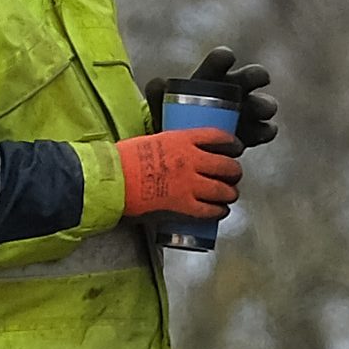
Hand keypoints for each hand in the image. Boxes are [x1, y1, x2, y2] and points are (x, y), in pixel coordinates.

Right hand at [114, 126, 241, 222]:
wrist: (113, 179)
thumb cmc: (125, 159)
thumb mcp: (153, 141)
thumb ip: (171, 145)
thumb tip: (177, 151)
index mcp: (183, 140)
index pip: (218, 137)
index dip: (232, 143)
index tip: (236, 147)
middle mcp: (190, 160)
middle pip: (226, 165)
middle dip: (234, 171)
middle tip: (234, 174)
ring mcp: (188, 183)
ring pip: (222, 189)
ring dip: (230, 193)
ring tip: (230, 194)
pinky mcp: (182, 204)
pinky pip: (209, 210)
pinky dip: (219, 211)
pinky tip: (220, 211)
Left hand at [157, 47, 280, 148]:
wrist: (183, 150)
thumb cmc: (174, 120)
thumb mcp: (161, 108)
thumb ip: (157, 95)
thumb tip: (159, 83)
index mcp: (212, 77)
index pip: (220, 60)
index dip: (224, 57)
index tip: (227, 59)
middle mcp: (234, 89)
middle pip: (252, 76)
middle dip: (256, 75)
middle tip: (259, 79)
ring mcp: (247, 112)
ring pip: (264, 103)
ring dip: (264, 105)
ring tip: (261, 112)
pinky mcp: (253, 134)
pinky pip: (266, 130)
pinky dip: (265, 131)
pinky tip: (263, 133)